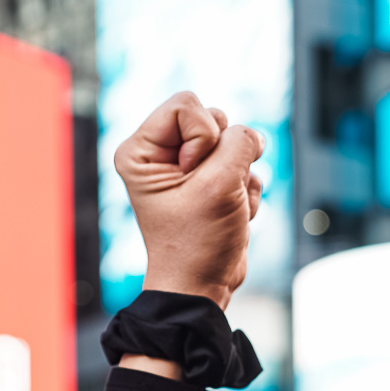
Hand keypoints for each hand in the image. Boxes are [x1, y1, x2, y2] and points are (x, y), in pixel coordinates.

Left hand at [114, 92, 264, 312]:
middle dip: (224, 153)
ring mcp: (187, 167)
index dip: (202, 136)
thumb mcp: (221, 183)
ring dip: (239, 174)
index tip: (191, 175)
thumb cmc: (198, 241)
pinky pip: (244, 163)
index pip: (186, 103)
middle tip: (208, 192)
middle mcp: (159, 155)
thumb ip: (241, 141)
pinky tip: (231, 214)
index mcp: (140, 151)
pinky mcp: (210, 181)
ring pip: (234, 139)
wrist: (203, 286)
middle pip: (212, 116)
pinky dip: (245, 190)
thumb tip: (250, 136)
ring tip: (221, 206)